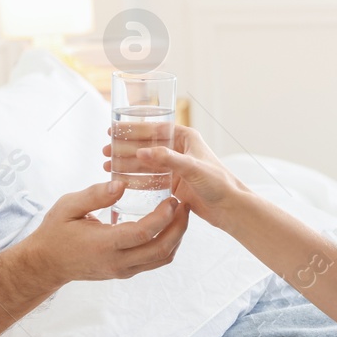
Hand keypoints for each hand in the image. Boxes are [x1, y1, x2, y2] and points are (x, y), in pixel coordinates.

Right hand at [25, 180, 189, 284]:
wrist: (46, 264)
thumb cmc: (55, 231)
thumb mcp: (68, 207)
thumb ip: (94, 195)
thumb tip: (121, 184)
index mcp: (104, 244)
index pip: (143, 232)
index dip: (162, 216)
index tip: (172, 199)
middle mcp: (117, 262)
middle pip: (161, 250)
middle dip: (179, 227)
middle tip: (184, 205)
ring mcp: (123, 270)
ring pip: (162, 259)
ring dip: (176, 237)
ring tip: (180, 214)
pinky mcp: (125, 272)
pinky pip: (154, 261)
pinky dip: (166, 244)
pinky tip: (167, 226)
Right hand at [104, 124, 244, 227]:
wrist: (231, 208)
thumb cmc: (218, 183)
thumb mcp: (192, 168)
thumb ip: (167, 159)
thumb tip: (141, 151)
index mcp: (186, 138)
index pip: (154, 128)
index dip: (132, 129)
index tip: (113, 130)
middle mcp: (180, 150)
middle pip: (147, 145)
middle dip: (125, 148)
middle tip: (105, 151)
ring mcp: (176, 167)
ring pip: (146, 162)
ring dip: (127, 163)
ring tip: (107, 167)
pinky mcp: (175, 183)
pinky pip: (150, 177)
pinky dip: (136, 178)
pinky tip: (121, 180)